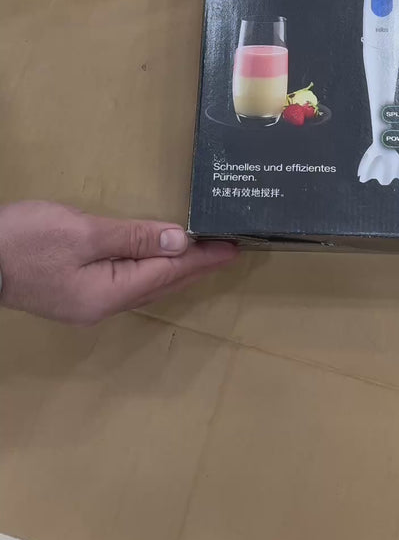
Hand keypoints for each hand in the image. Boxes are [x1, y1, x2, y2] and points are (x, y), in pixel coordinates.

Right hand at [0, 201, 237, 324]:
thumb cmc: (24, 242)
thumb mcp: (82, 233)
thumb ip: (133, 237)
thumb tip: (177, 241)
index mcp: (107, 294)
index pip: (167, 274)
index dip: (201, 259)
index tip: (232, 248)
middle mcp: (102, 306)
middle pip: (159, 285)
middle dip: (194, 267)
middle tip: (229, 252)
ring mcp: (86, 303)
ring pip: (144, 286)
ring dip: (174, 270)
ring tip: (203, 256)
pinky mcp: (74, 292)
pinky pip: (126, 282)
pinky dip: (150, 270)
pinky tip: (157, 261)